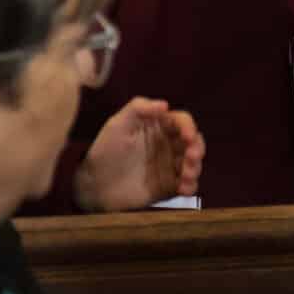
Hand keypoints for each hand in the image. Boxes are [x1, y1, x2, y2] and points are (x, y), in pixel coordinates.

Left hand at [73, 97, 204, 211]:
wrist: (95, 184)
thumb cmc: (106, 149)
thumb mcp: (117, 124)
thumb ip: (138, 109)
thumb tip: (165, 104)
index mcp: (158, 126)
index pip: (182, 121)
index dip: (188, 126)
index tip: (188, 136)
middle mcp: (169, 144)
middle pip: (194, 142)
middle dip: (197, 148)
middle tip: (191, 156)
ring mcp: (171, 166)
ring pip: (194, 164)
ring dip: (195, 168)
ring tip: (185, 174)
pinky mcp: (170, 186)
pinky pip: (188, 186)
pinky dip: (190, 186)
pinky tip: (182, 188)